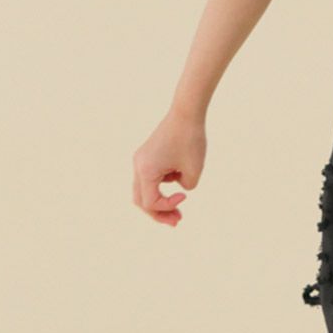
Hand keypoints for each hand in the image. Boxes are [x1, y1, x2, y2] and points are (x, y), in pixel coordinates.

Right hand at [132, 110, 206, 226]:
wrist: (187, 111)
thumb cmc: (191, 139)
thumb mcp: (194, 170)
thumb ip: (186, 187)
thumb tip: (179, 188)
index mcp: (145, 171)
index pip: (150, 202)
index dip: (167, 206)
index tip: (183, 197)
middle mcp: (138, 166)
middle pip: (141, 200)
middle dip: (158, 213)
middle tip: (176, 221)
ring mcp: (140, 159)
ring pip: (144, 190)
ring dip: (159, 200)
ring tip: (178, 207)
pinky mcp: (147, 154)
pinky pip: (150, 176)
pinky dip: (160, 185)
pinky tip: (178, 179)